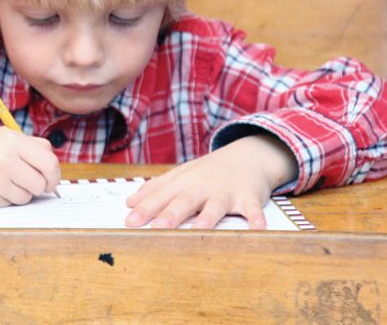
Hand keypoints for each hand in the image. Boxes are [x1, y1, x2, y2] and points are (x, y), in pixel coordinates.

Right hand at [0, 127, 60, 207]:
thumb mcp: (2, 135)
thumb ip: (30, 145)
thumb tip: (53, 162)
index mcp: (12, 140)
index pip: (49, 163)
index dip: (54, 175)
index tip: (51, 180)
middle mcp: (4, 160)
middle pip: (40, 183)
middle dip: (38, 186)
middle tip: (30, 182)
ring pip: (26, 197)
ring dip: (21, 192)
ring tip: (5, 181)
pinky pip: (10, 204)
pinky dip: (6, 199)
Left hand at [124, 134, 297, 228]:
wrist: (247, 156)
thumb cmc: (209, 172)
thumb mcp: (181, 175)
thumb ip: (156, 189)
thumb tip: (130, 203)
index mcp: (184, 182)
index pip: (162, 195)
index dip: (146, 208)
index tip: (130, 222)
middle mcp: (203, 186)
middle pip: (185, 200)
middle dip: (171, 213)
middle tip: (157, 227)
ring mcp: (226, 191)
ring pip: (216, 205)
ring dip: (208, 218)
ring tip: (199, 231)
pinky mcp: (249, 196)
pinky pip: (253, 208)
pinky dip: (256, 218)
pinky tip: (257, 230)